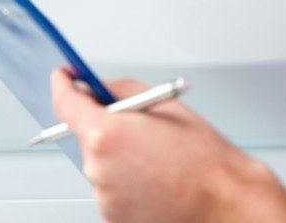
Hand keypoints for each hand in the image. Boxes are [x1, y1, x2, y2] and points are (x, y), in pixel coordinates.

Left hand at [50, 70, 285, 222]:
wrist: (222, 201)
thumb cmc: (202, 157)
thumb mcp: (166, 104)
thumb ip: (122, 91)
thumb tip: (98, 88)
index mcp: (106, 134)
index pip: (65, 103)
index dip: (63, 85)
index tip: (64, 77)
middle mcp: (97, 168)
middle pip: (86, 134)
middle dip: (107, 125)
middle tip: (140, 124)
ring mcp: (103, 196)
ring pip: (100, 162)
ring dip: (119, 154)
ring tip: (158, 157)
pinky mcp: (112, 216)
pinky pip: (111, 186)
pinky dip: (127, 179)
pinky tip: (156, 177)